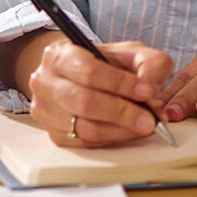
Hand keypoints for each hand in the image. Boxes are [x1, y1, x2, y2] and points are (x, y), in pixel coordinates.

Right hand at [18, 31, 174, 147]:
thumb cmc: (103, 64)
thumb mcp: (128, 53)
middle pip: (84, 102)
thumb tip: (151, 86)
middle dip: (122, 112)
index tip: (146, 92)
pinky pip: (85, 143)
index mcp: (58, 55)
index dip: (119, 84)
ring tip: (144, 126)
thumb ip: (148, 63)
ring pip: (85, 128)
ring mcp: (46, 111)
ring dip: (120, 130)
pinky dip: (111, 139)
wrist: (76, 76)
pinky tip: (127, 132)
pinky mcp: (54, 134)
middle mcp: (44, 82)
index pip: (88, 71)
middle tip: (149, 118)